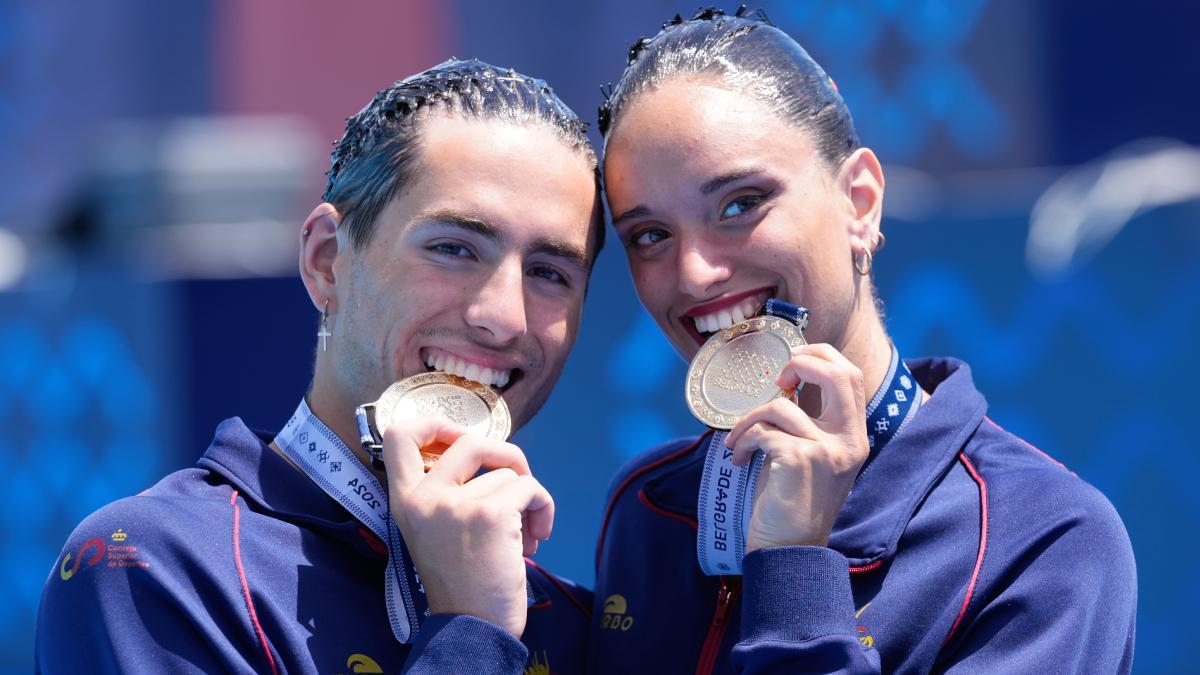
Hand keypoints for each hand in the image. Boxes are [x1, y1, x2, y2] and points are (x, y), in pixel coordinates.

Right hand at [383, 417, 553, 637]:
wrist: (473, 629)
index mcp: (406, 501)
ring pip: (508, 472)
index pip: (399, 434)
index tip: (457, 439)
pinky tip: (537, 538)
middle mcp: (426, 497)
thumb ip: (447, 492)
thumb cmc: (462, 583)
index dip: (434, 424)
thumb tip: (487, 453)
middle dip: (506, 455)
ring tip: (523, 535)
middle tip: (517, 481)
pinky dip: (543, 508)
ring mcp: (457, 504)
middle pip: (471, 440)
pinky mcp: (491, 514)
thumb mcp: (434, 531)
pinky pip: (530, 488)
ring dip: (526, 500)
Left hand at [725, 343, 868, 550]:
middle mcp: (849, 442)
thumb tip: (785, 384)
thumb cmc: (792, 504)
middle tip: (777, 379)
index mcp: (855, 438)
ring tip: (739, 443)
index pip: (852, 377)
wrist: (788, 552)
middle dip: (800, 363)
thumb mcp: (811, 457)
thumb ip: (809, 423)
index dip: (821, 358)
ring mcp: (827, 450)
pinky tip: (739, 460)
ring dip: (748, 420)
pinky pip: (762, 430)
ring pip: (780, 405)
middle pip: (838, 373)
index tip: (791, 367)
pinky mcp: (800, 460)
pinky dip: (743, 441)